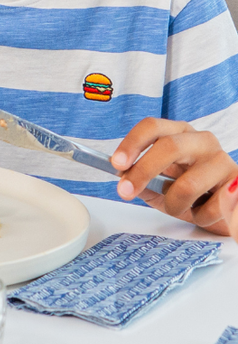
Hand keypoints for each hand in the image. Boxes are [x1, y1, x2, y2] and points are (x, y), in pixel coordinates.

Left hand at [110, 118, 237, 229]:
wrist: (226, 208)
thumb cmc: (188, 192)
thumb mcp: (160, 184)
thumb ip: (141, 178)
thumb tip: (123, 175)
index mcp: (178, 133)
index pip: (152, 126)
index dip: (132, 143)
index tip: (116, 164)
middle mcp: (202, 140)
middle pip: (169, 146)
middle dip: (142, 172)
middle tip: (125, 192)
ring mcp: (222, 159)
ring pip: (187, 184)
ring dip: (174, 205)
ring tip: (177, 208)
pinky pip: (210, 206)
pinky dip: (199, 217)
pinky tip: (203, 212)